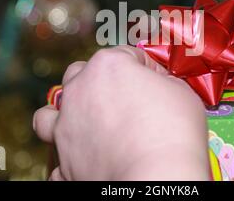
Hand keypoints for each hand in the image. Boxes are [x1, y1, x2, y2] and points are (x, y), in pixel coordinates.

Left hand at [33, 46, 209, 180]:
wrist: (155, 179)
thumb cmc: (173, 131)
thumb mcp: (181, 91)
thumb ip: (164, 81)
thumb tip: (160, 85)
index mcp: (107, 66)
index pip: (127, 55)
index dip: (147, 68)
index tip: (160, 82)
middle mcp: (79, 91)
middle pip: (82, 74)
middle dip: (100, 82)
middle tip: (123, 98)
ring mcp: (65, 126)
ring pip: (51, 112)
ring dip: (66, 115)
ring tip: (83, 123)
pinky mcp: (63, 160)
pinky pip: (58, 157)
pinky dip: (69, 157)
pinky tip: (86, 158)